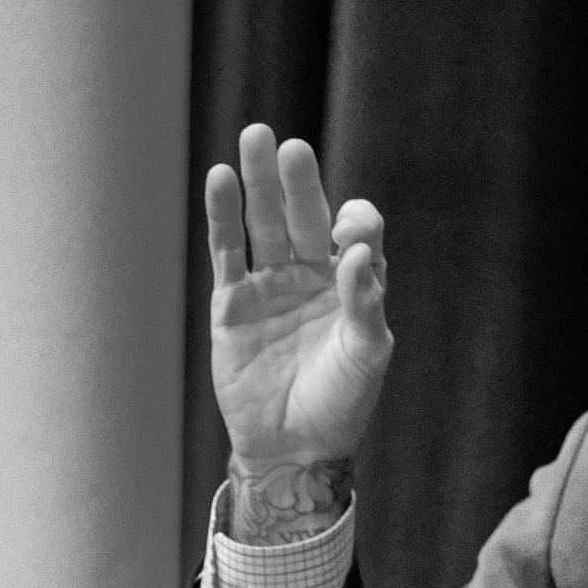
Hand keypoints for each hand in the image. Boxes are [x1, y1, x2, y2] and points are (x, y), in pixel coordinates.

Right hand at [206, 124, 391, 473]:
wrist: (293, 448)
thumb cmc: (340, 403)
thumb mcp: (366, 356)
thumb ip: (366, 303)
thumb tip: (358, 251)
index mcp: (353, 281)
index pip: (357, 230)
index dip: (355, 224)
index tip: (348, 238)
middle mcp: (312, 273)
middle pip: (305, 214)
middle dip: (297, 181)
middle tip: (288, 147)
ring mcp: (270, 284)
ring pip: (264, 223)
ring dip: (258, 183)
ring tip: (253, 139)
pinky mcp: (233, 303)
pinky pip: (228, 252)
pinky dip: (223, 217)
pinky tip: (220, 180)